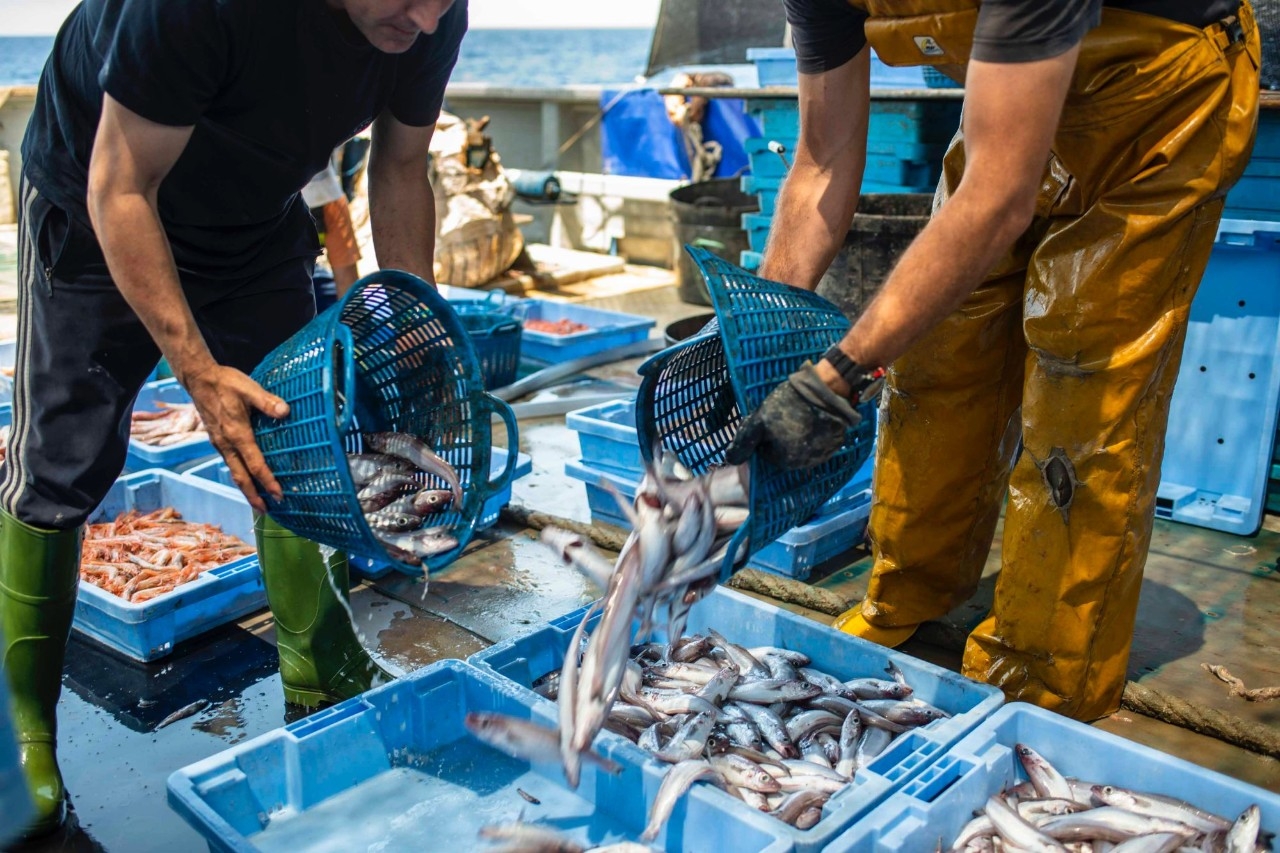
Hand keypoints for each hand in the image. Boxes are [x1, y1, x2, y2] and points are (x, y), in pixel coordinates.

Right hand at [181, 364, 288, 511]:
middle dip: (253, 496)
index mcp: (237, 434)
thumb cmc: (226, 382)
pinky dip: (240, 475)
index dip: (268, 481)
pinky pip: (230, 463)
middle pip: (241, 477)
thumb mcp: (249, 388)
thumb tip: (286, 411)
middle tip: (266, 511)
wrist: (199, 379)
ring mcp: (220, 443)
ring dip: (246, 488)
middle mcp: (226, 444)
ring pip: (234, 472)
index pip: (255, 464)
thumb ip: (267, 402)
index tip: (279, 495)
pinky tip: (246, 477)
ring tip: (258, 501)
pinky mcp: (217, 439)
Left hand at [724, 361, 860, 469]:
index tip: (767, 419)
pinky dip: (815, 430)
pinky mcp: (835, 443)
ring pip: (802, 446)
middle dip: (780, 435)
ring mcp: (822, 455)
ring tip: (799, 413)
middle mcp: (804, 464)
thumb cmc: (787, 406)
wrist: (825, 391)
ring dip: (797, 433)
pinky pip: (819, 440)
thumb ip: (743, 443)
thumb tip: (729, 460)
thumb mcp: (758, 421)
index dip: (764, 434)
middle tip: (784, 415)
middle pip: (784, 450)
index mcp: (784, 462)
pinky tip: (813, 416)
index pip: (765, 452)